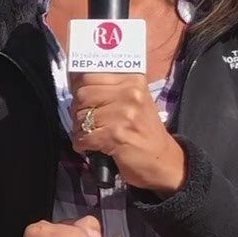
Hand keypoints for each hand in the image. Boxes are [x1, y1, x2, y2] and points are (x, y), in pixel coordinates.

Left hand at [69, 73, 187, 194]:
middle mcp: (130, 93)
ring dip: (80, 129)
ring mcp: (124, 113)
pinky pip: (84, 136)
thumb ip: (109, 88)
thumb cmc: (143, 131)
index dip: (79, 90)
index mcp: (132, 80)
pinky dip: (82, 144)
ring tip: (92, 135)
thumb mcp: (133, 101)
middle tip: (87, 122)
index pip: (89, 76)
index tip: (83, 101)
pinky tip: (92, 146)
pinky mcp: (116, 134)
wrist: (163, 161)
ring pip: (81, 116)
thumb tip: (74, 79)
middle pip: (82, 94)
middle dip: (78, 111)